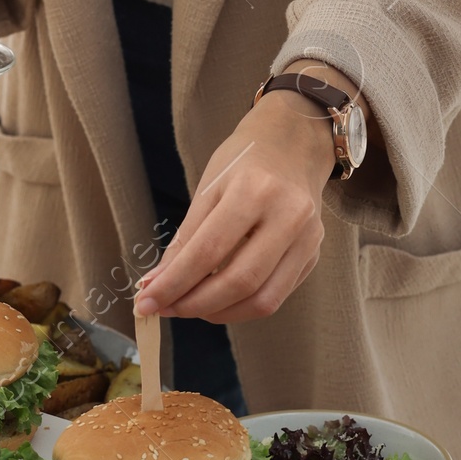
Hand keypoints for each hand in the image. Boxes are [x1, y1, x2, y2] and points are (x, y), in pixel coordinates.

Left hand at [133, 87, 333, 324]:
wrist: (292, 145)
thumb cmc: (243, 163)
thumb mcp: (208, 188)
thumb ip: (184, 240)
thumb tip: (155, 284)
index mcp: (254, 191)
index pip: (208, 251)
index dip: (175, 283)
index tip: (147, 302)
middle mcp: (288, 216)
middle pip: (239, 281)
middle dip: (195, 304)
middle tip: (166, 309)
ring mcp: (307, 238)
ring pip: (263, 300)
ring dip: (220, 313)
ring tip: (190, 307)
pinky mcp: (313, 255)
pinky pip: (276, 296)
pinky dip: (242, 307)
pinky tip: (218, 300)